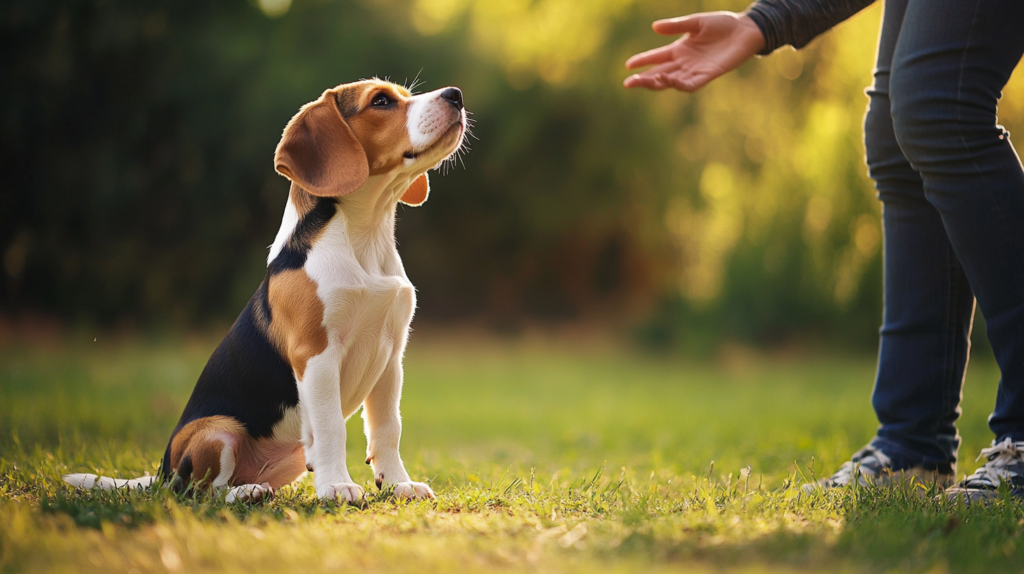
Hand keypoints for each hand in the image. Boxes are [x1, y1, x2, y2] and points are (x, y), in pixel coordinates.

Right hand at [624, 11, 765, 91]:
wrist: (746, 30)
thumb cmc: (722, 24)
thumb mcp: (696, 22)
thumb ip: (677, 25)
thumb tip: (654, 27)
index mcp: (680, 49)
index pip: (656, 57)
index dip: (642, 61)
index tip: (627, 65)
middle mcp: (685, 62)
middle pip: (659, 74)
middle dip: (643, 79)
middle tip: (628, 83)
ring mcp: (696, 70)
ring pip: (672, 81)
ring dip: (658, 83)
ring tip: (646, 81)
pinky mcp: (708, 75)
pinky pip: (691, 84)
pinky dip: (680, 85)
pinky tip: (670, 82)